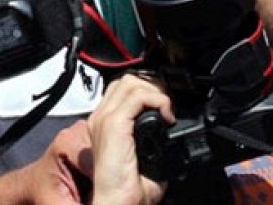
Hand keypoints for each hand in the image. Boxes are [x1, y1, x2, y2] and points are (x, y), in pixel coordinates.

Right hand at [84, 75, 170, 204]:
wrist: (118, 203)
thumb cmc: (128, 189)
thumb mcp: (144, 157)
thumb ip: (152, 139)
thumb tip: (171, 133)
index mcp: (104, 123)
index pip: (123, 88)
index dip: (147, 89)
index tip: (165, 104)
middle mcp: (100, 117)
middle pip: (127, 80)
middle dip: (152, 86)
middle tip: (168, 105)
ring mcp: (104, 118)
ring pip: (132, 82)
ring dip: (156, 92)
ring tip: (167, 111)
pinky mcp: (113, 124)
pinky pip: (138, 96)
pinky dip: (158, 100)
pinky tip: (166, 117)